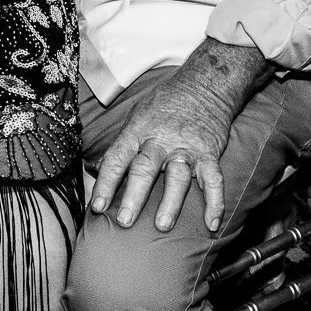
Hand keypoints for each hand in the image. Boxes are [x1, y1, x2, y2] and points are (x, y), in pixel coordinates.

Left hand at [90, 68, 231, 234]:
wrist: (203, 85)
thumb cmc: (164, 104)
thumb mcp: (136, 117)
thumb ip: (120, 145)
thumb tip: (96, 169)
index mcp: (138, 132)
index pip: (117, 158)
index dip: (106, 183)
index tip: (98, 207)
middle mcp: (160, 140)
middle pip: (145, 168)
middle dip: (134, 196)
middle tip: (125, 221)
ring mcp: (186, 147)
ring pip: (177, 176)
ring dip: (170, 202)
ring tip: (162, 225)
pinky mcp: (209, 152)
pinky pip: (213, 179)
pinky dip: (215, 201)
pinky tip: (212, 222)